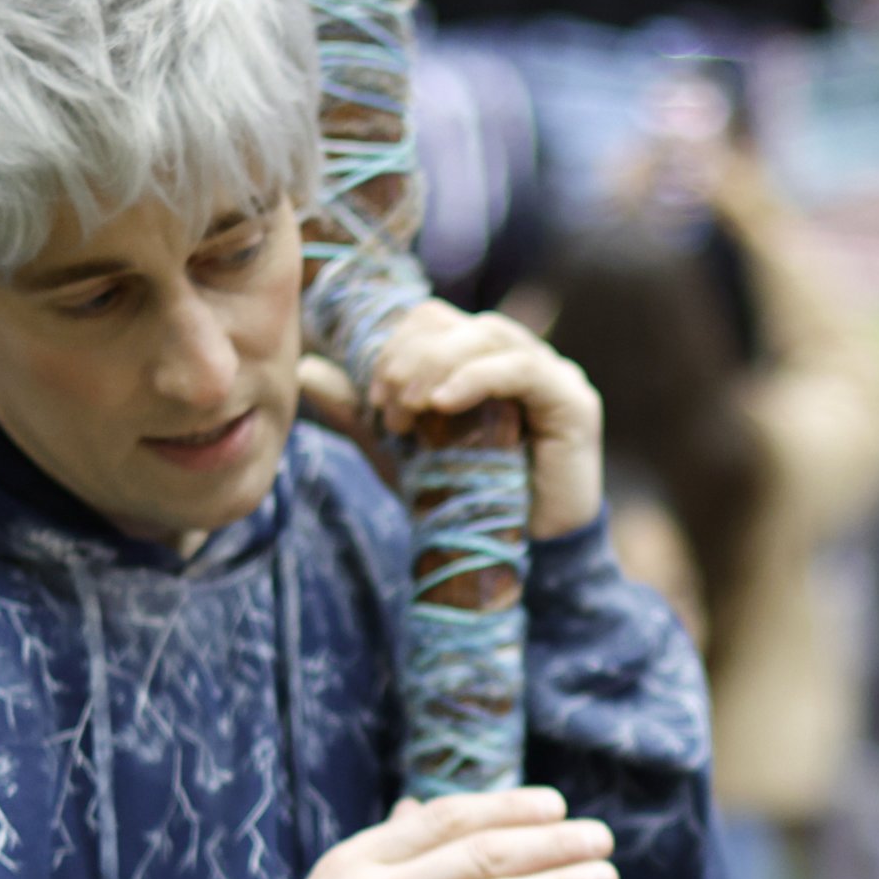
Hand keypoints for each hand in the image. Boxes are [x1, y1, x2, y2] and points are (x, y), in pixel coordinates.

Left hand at [298, 298, 603, 539]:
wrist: (526, 557)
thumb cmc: (469, 500)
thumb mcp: (402, 452)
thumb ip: (362, 413)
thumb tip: (306, 371)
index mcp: (479, 359)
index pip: (430, 320)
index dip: (394, 347)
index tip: (373, 398)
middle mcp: (517, 356)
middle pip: (453, 322)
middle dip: (408, 358)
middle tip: (387, 406)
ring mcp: (550, 373)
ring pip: (485, 335)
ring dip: (435, 367)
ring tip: (409, 408)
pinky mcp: (572, 401)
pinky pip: (521, 368)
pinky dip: (476, 378)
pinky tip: (443, 403)